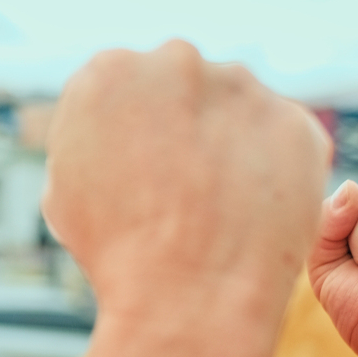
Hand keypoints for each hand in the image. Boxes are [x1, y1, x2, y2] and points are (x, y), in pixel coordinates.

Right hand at [41, 39, 331, 319]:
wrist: (186, 296)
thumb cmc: (114, 251)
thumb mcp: (62, 185)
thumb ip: (86, 137)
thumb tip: (106, 129)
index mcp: (108, 70)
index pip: (125, 87)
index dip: (132, 134)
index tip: (140, 171)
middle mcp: (175, 61)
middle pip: (182, 86)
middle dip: (182, 126)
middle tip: (182, 188)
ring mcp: (242, 88)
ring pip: (236, 109)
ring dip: (229, 143)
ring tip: (218, 208)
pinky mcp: (295, 122)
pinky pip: (283, 142)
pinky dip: (274, 172)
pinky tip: (252, 213)